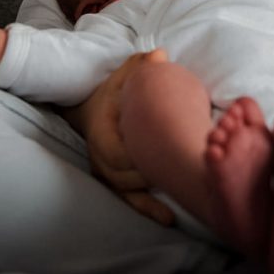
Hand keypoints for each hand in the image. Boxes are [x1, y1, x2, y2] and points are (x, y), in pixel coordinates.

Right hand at [59, 48, 175, 225]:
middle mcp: (101, 159)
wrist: (91, 112)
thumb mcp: (122, 78)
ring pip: (130, 192)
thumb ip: (140, 67)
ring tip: (182, 197)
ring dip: (154, 197)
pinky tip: (170, 218)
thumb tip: (160, 55)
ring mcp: (108, 174)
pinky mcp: (116, 183)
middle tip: (182, 173)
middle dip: (153, 175)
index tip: (164, 153)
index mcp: (102, 133)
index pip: (119, 153)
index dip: (140, 158)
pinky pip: (131, 201)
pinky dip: (149, 209)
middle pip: (126, 176)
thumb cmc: (112, 94)